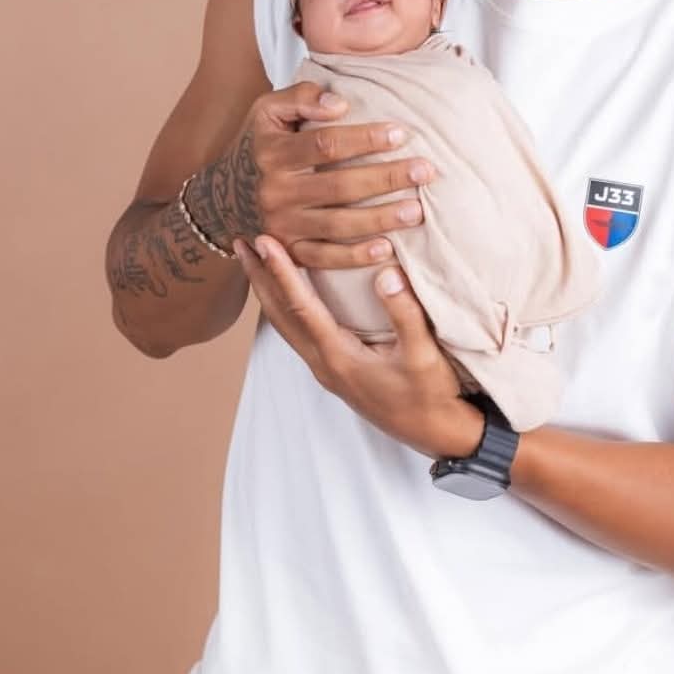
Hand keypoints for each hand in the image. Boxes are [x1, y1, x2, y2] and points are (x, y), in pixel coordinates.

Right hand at [186, 82, 434, 268]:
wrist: (223, 197)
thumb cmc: (261, 145)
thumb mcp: (268, 111)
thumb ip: (301, 97)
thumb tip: (339, 103)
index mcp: (274, 154)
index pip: (326, 145)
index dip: (365, 138)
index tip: (402, 132)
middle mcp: (277, 192)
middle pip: (339, 186)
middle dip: (386, 178)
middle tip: (425, 171)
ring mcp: (282, 227)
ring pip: (338, 225)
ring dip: (381, 219)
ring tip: (418, 210)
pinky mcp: (290, 253)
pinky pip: (325, 259)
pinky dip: (356, 257)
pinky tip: (388, 248)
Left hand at [233, 233, 483, 459]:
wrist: (434, 432)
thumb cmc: (429, 394)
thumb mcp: (423, 354)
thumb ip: (405, 314)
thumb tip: (387, 273)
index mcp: (338, 357)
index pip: (300, 307)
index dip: (281, 272)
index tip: (264, 241)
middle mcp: (323, 363)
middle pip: (279, 316)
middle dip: (259, 278)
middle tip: (239, 243)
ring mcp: (326, 369)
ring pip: (285, 325)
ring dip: (267, 292)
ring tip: (254, 263)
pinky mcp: (335, 369)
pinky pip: (298, 332)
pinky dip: (284, 306)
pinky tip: (288, 294)